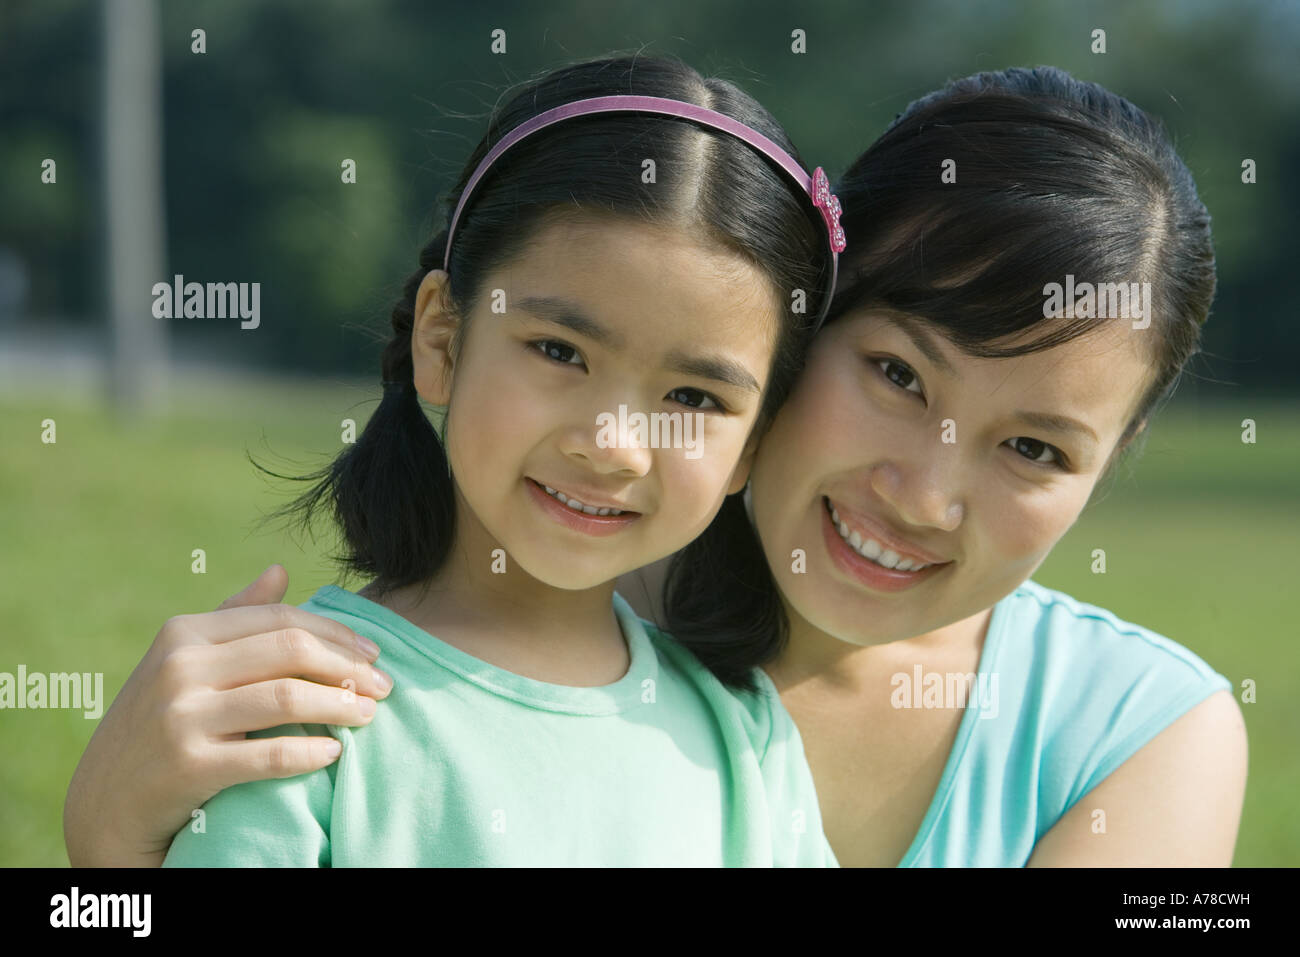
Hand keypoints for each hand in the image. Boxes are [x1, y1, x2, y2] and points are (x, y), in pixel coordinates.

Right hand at [63, 565, 391, 866]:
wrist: (104, 803)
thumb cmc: (158, 722)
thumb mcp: (184, 661)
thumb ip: (234, 616)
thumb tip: (281, 569)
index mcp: (184, 632)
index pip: (282, 620)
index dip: (337, 634)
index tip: (374, 653)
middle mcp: (179, 667)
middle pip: (291, 651)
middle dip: (348, 667)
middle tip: (384, 686)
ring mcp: (181, 716)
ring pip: (287, 697)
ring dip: (341, 706)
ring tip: (370, 715)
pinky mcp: (187, 766)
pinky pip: (269, 755)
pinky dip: (311, 752)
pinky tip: (335, 754)